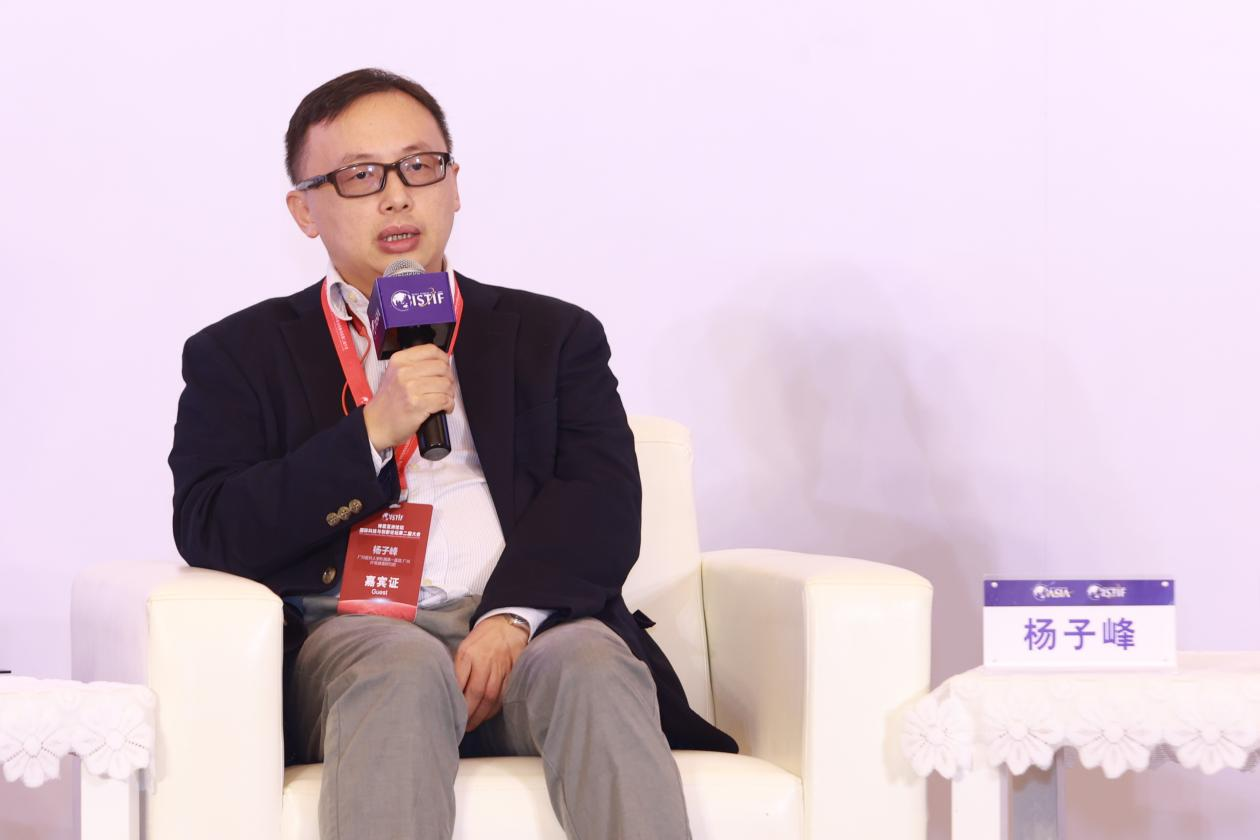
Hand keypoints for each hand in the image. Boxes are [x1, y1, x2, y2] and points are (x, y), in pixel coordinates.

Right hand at [362, 344, 454, 449]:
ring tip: (444, 398)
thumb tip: (441, 362)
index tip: (445, 367)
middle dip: (449, 378)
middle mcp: (404, 372)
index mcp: (399, 361)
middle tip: (446, 386)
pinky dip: (448, 405)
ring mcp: (411, 388)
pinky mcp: (418, 404)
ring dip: (449, 393)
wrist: (376, 423)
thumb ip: (414, 365)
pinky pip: (444, 400)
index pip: (431, 350)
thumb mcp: (394, 374)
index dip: (444, 359)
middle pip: (442, 367)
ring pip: (445, 384)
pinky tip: (444, 407)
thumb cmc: (388, 401)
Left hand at [454, 616, 528, 730]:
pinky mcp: (511, 672)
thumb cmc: (482, 637)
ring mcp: (500, 668)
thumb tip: (448, 689)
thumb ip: (458, 666)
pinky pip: (503, 695)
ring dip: (480, 715)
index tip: (449, 713)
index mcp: (468, 653)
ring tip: (472, 725)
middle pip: (475, 693)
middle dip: (468, 714)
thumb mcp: (464, 646)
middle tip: (461, 727)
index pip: (459, 682)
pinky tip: (487, 715)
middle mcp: (484, 661)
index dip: (455, 701)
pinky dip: (494, 708)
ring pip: (490, 697)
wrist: (507, 624)